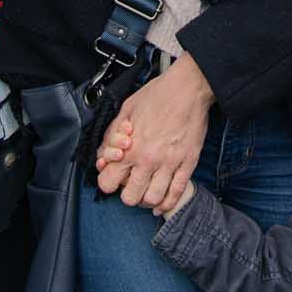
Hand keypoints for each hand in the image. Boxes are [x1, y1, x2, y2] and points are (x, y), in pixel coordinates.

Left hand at [96, 55, 214, 213]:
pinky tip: (162, 202)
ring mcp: (169, 164)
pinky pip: (176, 193)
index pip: (108, 182)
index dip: (108, 182)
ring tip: (146, 192)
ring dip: (147, 200)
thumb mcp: (125, 110)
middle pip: (130, 197)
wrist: (188, 89)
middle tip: (131, 186)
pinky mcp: (187, 164)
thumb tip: (104, 154)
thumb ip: (111, 135)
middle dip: (127, 194)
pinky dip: (168, 203)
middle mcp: (148, 160)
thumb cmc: (158, 95)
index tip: (113, 178)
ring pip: (153, 199)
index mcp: (130, 147)